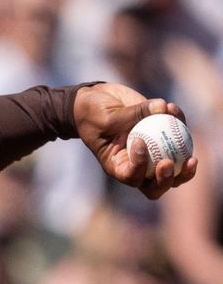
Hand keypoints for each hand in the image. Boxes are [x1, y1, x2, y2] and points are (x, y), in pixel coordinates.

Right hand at [73, 83, 197, 198]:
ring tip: (191, 157)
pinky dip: (180, 123)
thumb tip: (162, 108)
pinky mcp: (161, 135)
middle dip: (166, 179)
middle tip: (168, 163)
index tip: (139, 142)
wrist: (97, 99)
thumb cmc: (92, 112)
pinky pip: (178, 137)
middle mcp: (135, 164)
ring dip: (184, 168)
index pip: (131, 176)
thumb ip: (132, 114)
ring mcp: (151, 152)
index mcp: (117, 166)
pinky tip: (172, 108)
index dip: (139, 166)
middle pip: (155, 184)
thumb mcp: (104, 116)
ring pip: (174, 170)